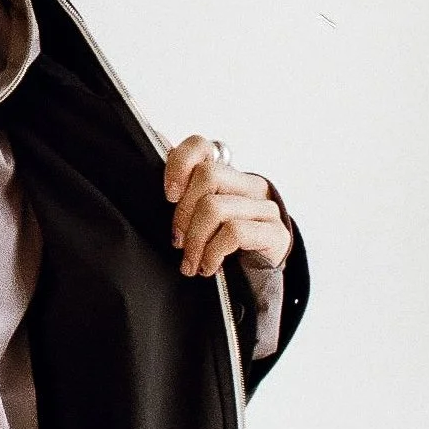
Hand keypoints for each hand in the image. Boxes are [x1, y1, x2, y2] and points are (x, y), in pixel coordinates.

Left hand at [161, 138, 291, 279]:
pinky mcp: (276, 232)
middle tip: (177, 241)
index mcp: (226, 175)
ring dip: (195, 240)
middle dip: (184, 213)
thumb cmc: (219, 248)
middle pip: (207, 175)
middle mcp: (248, 184)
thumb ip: (180, 196)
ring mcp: (265, 207)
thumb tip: (153, 168)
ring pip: (216, 207)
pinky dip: (213, 252)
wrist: (257, 282)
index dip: (179, 164)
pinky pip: (234, 232)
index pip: (201, 146)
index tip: (169, 195)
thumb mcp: (196, 220)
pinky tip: (208, 266)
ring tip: (190, 262)